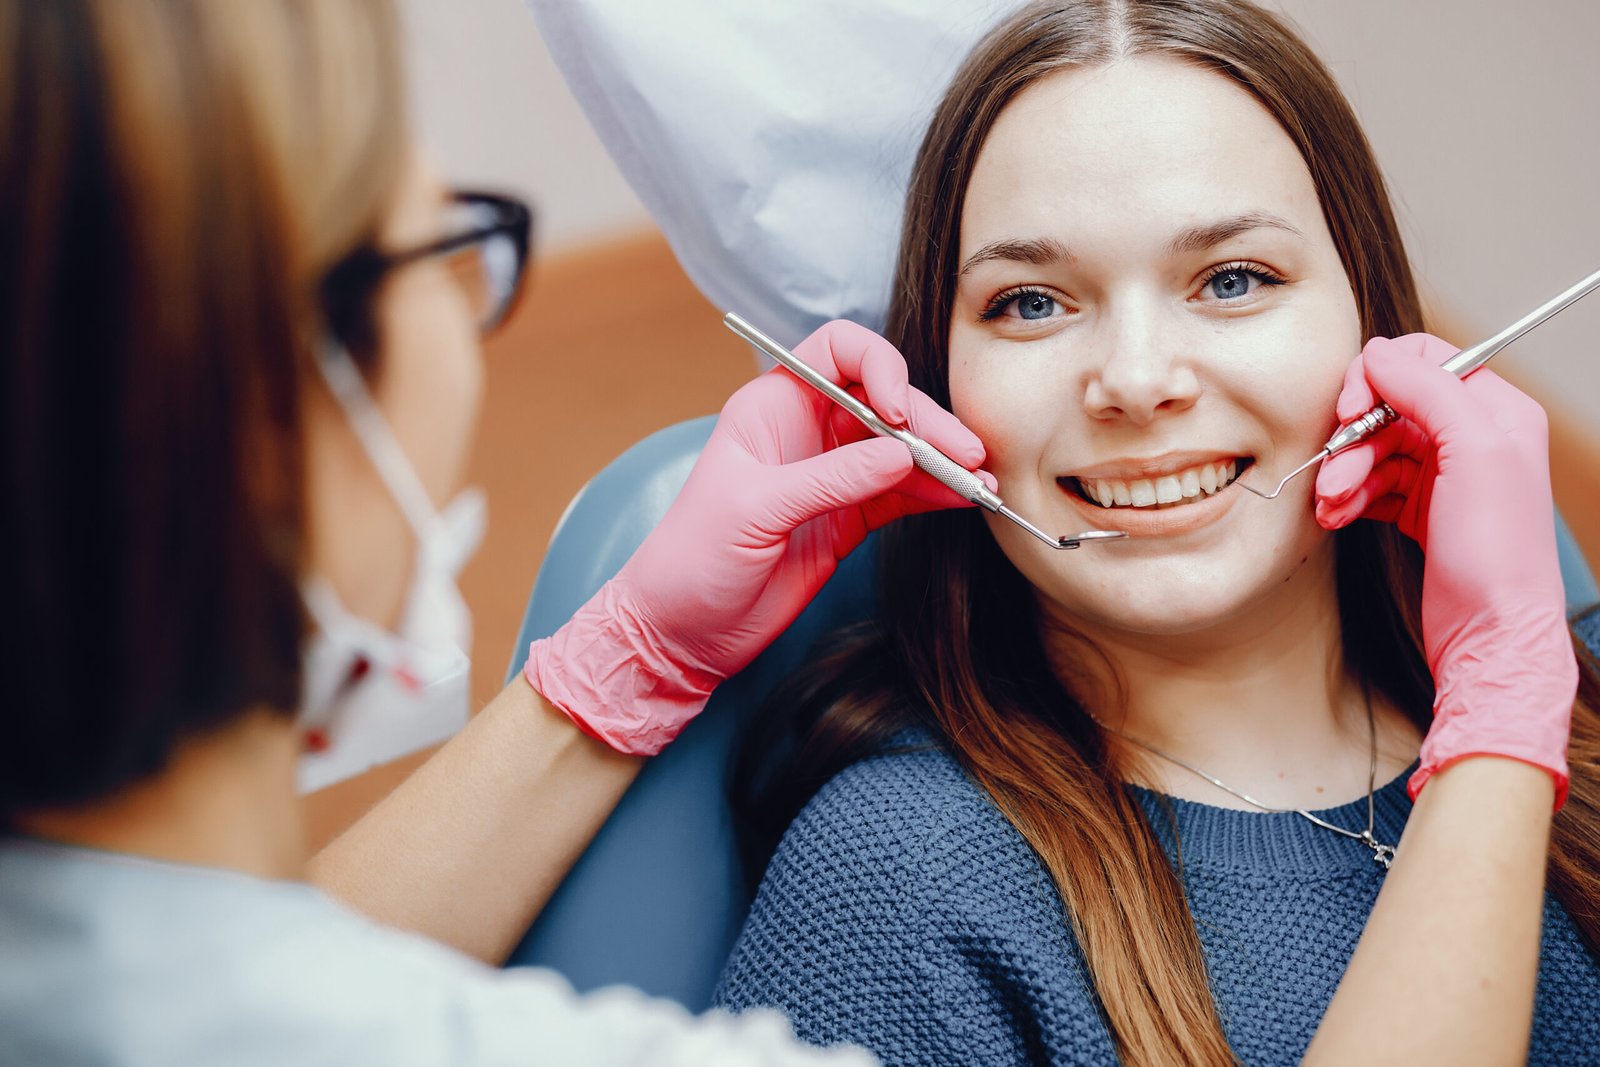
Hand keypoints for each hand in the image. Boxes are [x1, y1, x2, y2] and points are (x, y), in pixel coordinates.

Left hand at [525, 320, 987, 753]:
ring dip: (941, 462)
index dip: (878, 366)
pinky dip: (933, 495)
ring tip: (980, 482)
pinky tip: (961, 500)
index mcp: (772, 406)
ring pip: (900, 449)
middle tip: (965, 455)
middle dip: (928, 424)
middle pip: (883, 402)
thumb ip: (830, 479)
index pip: (838, 352)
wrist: (682, 632)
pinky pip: (901, 493)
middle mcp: (807, 430)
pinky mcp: (849, 518)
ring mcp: (831, 475)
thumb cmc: (691, 559)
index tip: (898, 410)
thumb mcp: (755, 510)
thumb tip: (899, 453)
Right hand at [1315, 334, 1576, 805]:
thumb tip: (1380, 353)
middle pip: (1387, 407)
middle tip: (1332, 476)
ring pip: (1372, 449)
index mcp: (1496, 411)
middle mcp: (1472, 437)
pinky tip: (1337, 518)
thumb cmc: (1496, 555)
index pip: (1423, 359)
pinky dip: (1348, 498)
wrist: (1490, 636)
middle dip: (1351, 441)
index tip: (1348, 413)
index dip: (1374, 379)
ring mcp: (1445, 475)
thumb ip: (1428, 390)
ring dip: (1343, 475)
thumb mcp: (1472, 454)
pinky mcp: (1421, 510)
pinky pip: (1370, 485)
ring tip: (1331, 506)